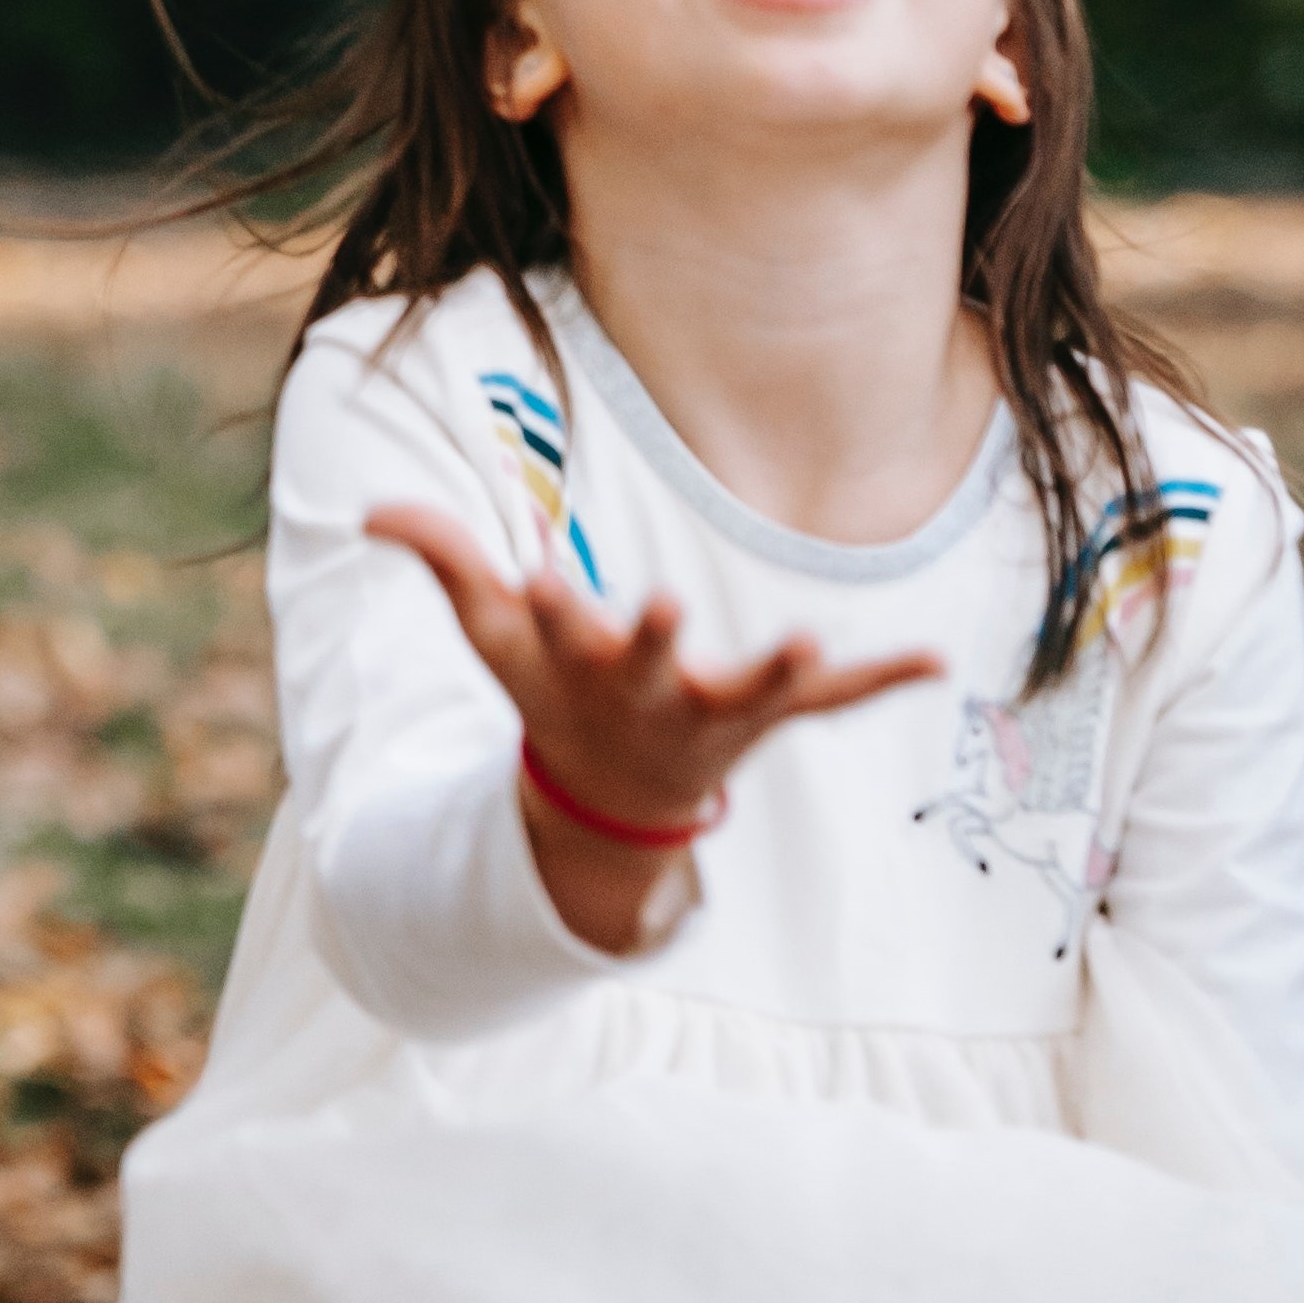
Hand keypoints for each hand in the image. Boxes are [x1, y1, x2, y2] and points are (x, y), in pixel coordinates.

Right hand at [367, 501, 940, 950]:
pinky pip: (832, 704)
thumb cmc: (550, 690)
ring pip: (751, 694)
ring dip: (779, 672)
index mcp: (578, 666)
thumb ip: (441, 562)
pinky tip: (934, 659)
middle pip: (650, 665)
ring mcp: (714, 709)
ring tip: (801, 642)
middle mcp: (646, 692)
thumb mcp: (492, 633)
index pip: (558, 630)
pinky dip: (879, 682)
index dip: (550, 606)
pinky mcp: (769, 714)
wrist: (616, 793)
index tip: (540, 577)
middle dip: (654, 639)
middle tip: (662, 608)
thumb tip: (369, 510)